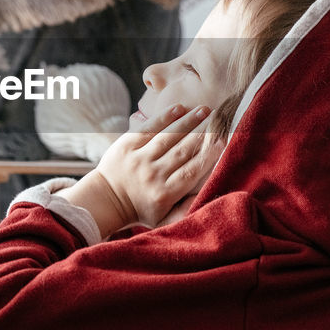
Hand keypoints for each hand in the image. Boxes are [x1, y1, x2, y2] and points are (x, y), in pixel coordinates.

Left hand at [58, 104, 220, 236]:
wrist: (106, 199)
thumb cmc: (142, 209)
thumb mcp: (164, 220)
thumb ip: (186, 211)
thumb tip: (208, 194)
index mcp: (164, 194)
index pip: (192, 171)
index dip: (209, 155)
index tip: (224, 141)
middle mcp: (152, 175)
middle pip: (183, 150)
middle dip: (204, 133)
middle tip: (221, 119)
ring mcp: (138, 158)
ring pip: (169, 137)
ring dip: (189, 121)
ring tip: (205, 110)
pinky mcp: (126, 144)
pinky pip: (149, 128)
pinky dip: (165, 117)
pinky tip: (180, 108)